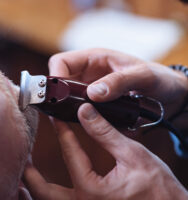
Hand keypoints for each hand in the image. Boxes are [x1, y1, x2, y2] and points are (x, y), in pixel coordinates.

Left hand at [23, 104, 187, 199]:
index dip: (62, 132)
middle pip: (42, 191)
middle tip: (23, 157)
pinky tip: (45, 189)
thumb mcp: (133, 156)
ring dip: (34, 189)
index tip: (55, 118)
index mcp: (90, 190)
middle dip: (29, 174)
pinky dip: (48, 197)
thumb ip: (105, 133)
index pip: (69, 153)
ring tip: (27, 174)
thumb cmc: (159, 190)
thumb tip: (85, 111)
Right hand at [48, 49, 187, 117]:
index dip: (55, 76)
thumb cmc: (158, 78)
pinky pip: (78, 109)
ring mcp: (90, 89)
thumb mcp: (142, 76)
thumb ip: (119, 82)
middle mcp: (88, 73)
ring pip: (66, 97)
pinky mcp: (94, 104)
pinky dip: (77, 116)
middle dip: (57, 95)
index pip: (61, 61)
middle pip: (59, 81)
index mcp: (94, 58)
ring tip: (70, 119)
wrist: (169, 95)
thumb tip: (93, 93)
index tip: (57, 94)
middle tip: (60, 111)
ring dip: (65, 108)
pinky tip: (83, 124)